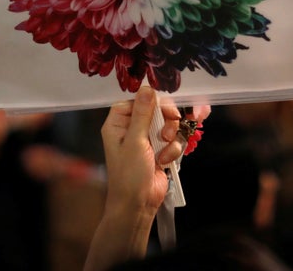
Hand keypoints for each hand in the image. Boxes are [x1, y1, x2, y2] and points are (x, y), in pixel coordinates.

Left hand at [102, 85, 182, 215]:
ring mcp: (147, 139)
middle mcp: (132, 128)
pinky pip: (174, 139)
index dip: (152, 102)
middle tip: (168, 131)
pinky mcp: (160, 149)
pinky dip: (172, 149)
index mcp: (118, 123)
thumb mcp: (135, 141)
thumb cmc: (128, 174)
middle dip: (166, 120)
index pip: (138, 100)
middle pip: (156, 109)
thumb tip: (147, 88)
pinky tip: (165, 161)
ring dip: (170, 136)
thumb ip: (143, 113)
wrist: (138, 204)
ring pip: (168, 123)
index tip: (163, 108)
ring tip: (163, 150)